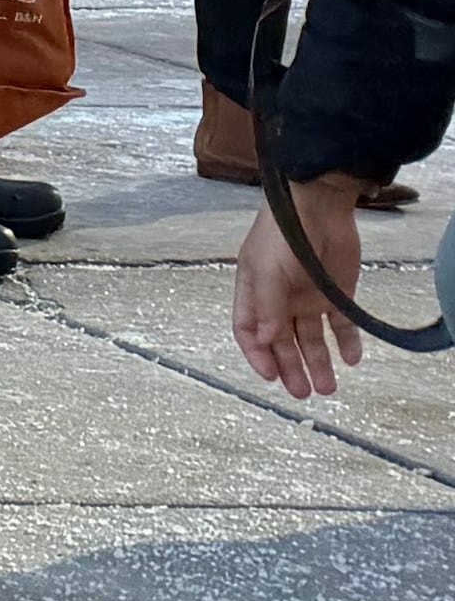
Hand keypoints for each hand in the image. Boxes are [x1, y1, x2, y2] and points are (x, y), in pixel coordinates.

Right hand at [234, 172, 365, 397]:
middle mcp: (279, 298)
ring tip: (328, 387)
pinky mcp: (336, 295)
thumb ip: (267, 307)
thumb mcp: (267, 271)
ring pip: (311, 338)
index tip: (270, 376)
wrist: (320, 208)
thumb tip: (266, 341)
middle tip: (303, 392)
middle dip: (290, 367)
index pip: (249, 330)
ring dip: (318, 362)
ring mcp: (308, 297)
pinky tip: (351, 359)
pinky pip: (340, 325)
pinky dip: (346, 343)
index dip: (257, 354)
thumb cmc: (283, 235)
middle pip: (282, 341)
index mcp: (253, 290)